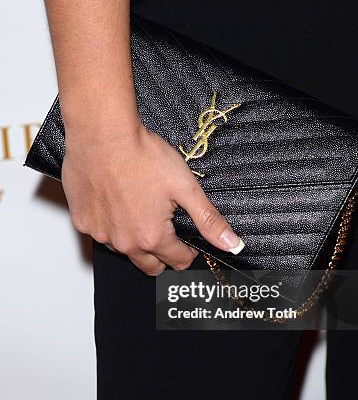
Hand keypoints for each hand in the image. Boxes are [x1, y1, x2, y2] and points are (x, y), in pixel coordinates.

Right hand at [62, 122, 244, 275]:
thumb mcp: (186, 187)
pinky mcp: (82, 221)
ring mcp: (100, 234)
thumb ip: (209, 220)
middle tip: (166, 225)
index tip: (188, 238)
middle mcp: (124, 243)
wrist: (102, 133)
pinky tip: (116, 201)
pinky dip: (111, 224)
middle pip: (150, 266)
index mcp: (152, 237)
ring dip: (135, 239)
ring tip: (140, 207)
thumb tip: (232, 244)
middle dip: (163, 253)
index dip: (188, 251)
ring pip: (124, 250)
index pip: (178, 262)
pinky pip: (101, 233)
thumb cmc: (142, 155)